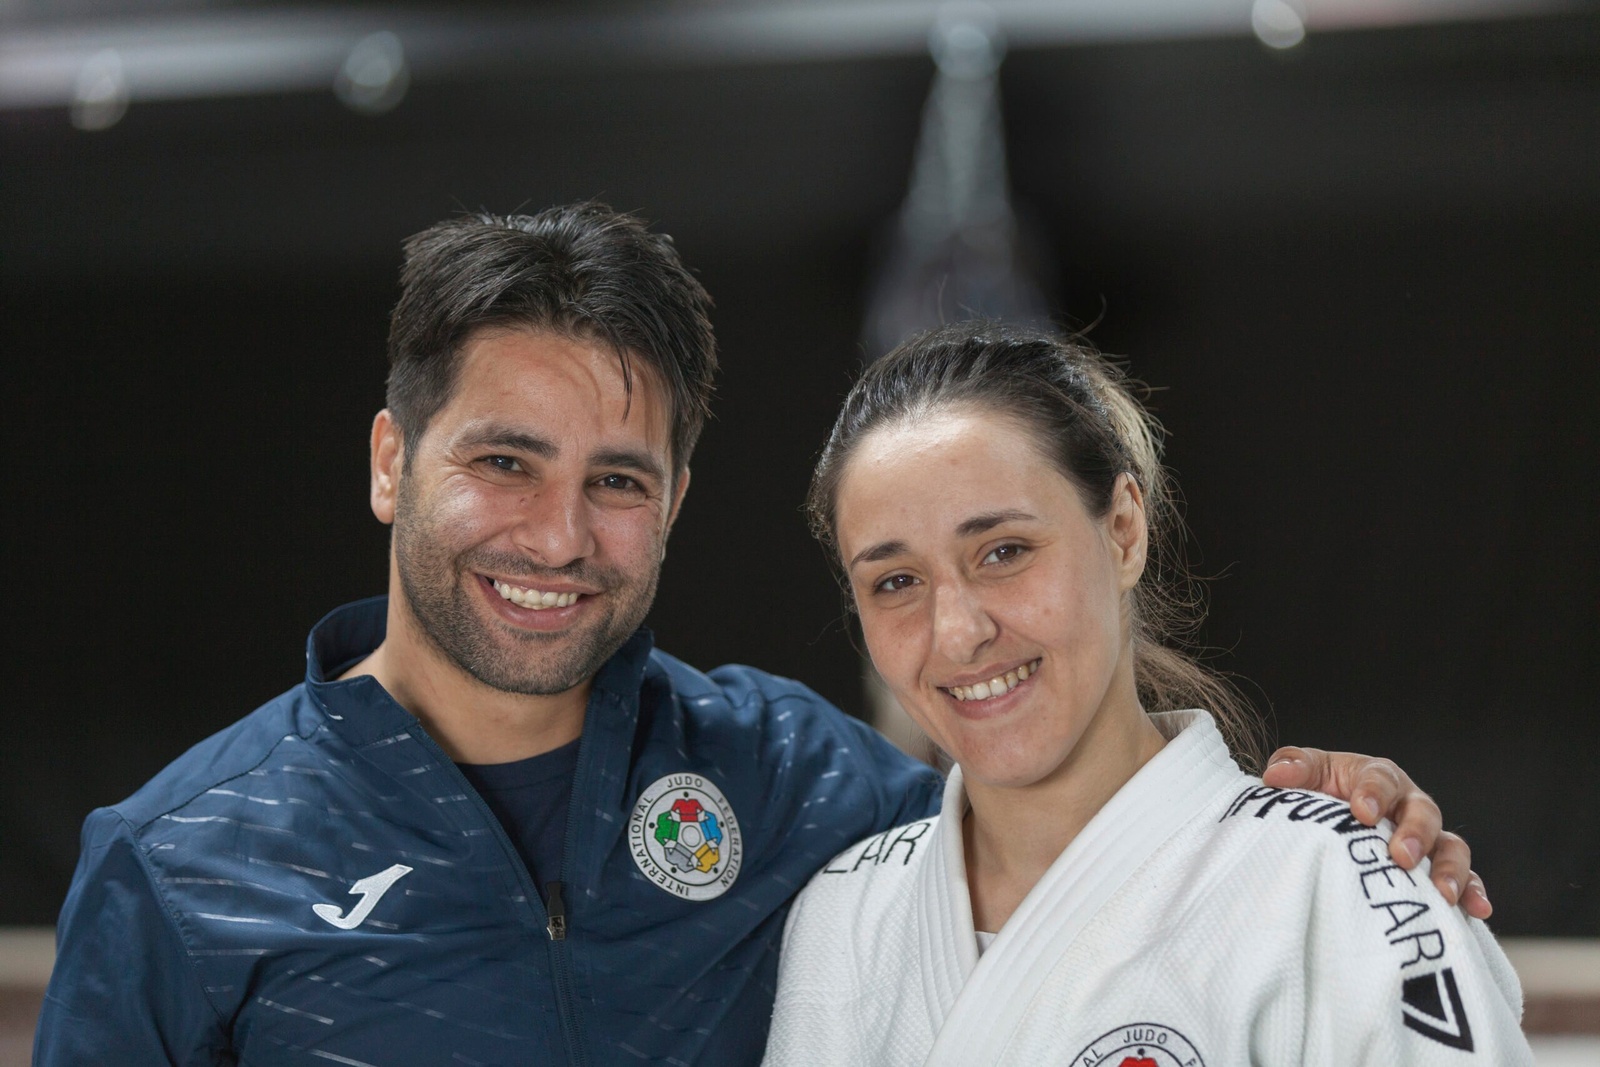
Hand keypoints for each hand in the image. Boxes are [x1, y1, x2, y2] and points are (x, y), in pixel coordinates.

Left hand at [1262, 747, 1490, 918]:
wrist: (1325, 827)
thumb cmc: (1318, 796)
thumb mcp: (1304, 777)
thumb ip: (1292, 768)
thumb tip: (1276, 777)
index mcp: (1378, 777)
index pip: (1381, 779)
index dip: (1373, 793)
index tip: (1360, 812)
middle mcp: (1409, 805)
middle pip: (1423, 812)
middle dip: (1415, 834)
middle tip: (1400, 857)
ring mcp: (1428, 839)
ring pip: (1450, 847)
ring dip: (1450, 869)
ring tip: (1443, 893)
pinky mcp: (1437, 871)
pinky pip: (1465, 880)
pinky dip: (1473, 893)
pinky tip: (1478, 912)